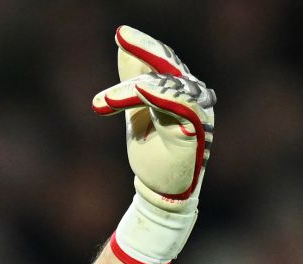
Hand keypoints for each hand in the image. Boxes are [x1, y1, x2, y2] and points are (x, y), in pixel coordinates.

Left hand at [92, 26, 215, 263]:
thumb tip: (123, 44)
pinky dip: (159, 95)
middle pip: (170, 65)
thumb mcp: (136, 110)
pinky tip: (139, 89)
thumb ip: (133, 79)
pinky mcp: (195, 130)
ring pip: (169, 85)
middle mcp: (194, 97)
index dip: (144, 45)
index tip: (120, 33)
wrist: (159, 191)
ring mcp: (197, 113)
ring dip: (135, 86)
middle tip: (121, 37)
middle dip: (145, 50)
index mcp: (180, 90)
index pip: (164, 59)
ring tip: (104, 100)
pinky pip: (180, 104)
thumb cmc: (153, 151)